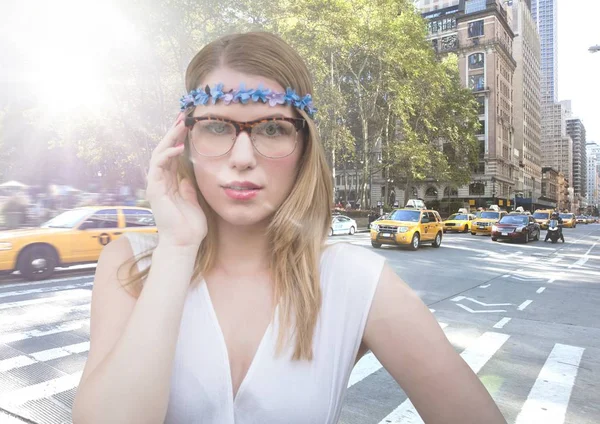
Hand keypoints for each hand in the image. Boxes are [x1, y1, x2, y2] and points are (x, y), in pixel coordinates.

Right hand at [145, 113, 206, 247]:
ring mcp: (156, 184)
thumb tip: (188, 177)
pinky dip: (167, 155)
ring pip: (158, 153)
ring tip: (181, 125)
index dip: (178, 139)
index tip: (188, 124)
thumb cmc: (190, 227)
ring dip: (169, 138)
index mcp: (169, 183)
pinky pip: (158, 166)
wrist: (183, 244)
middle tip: (183, 116)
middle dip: (173, 132)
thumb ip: (189, 188)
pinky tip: (178, 147)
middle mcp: (160, 181)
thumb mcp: (193, 202)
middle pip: (163, 150)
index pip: (172, 155)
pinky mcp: (155, 189)